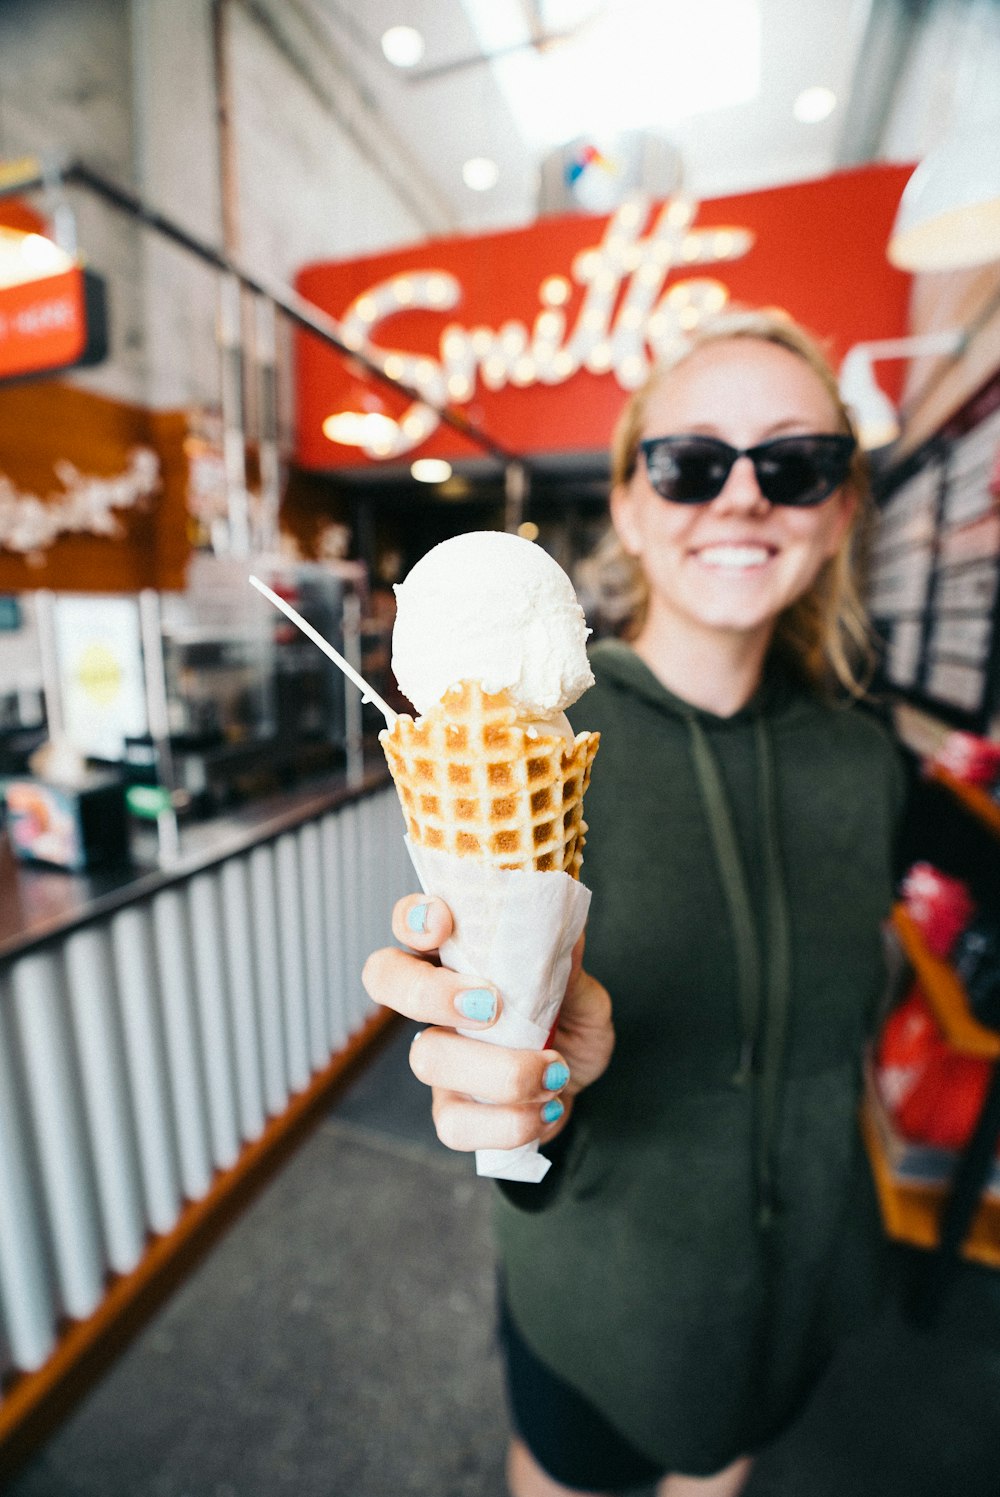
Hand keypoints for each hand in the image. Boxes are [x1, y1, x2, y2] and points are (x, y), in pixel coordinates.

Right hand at [361, 894, 613, 1152]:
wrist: (575, 1084)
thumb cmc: (567, 1021)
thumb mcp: (580, 990)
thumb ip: (568, 968)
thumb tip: (565, 937)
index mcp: (459, 956)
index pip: (410, 921)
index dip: (414, 918)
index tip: (444, 922)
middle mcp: (435, 1001)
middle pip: (386, 979)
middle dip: (431, 991)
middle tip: (490, 1005)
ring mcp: (437, 1057)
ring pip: (426, 1058)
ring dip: (500, 1070)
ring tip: (555, 1072)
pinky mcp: (450, 1111)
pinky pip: (454, 1125)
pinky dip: (508, 1122)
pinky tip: (548, 1108)